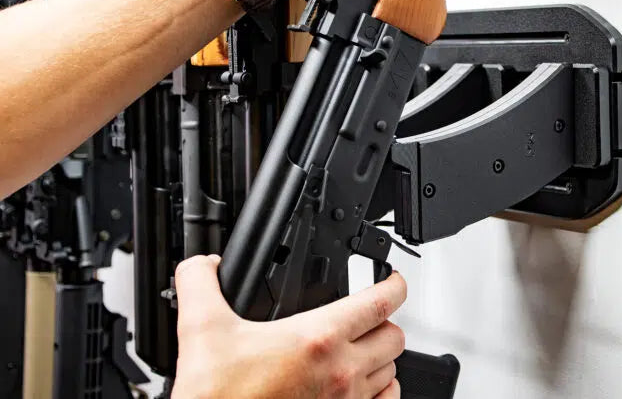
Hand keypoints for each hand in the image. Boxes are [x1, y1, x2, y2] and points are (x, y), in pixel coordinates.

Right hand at [171, 255, 406, 398]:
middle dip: (385, 320)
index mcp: (317, 338)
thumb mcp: (200, 329)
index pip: (381, 301)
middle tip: (368, 314)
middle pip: (394, 336)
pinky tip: (363, 383)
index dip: (394, 283)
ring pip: (392, 370)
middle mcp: (342, 371)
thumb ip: (200, 283)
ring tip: (362, 347)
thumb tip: (203, 263)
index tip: (391, 277)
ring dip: (381, 356)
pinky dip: (382, 390)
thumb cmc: (217, 397)